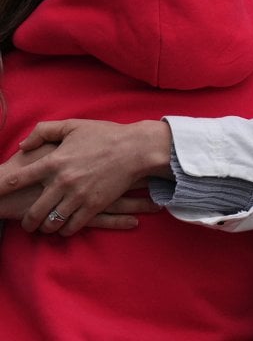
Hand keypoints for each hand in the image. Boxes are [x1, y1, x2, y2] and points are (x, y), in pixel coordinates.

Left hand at [1, 147, 156, 231]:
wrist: (135, 149)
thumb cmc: (105, 135)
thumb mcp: (73, 125)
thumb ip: (44, 132)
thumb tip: (23, 146)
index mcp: (54, 161)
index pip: (18, 180)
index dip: (1, 189)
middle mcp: (63, 181)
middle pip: (34, 210)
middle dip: (26, 221)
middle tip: (25, 223)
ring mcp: (78, 195)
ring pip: (51, 222)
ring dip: (45, 228)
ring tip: (43, 228)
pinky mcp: (94, 205)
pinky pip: (72, 226)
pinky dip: (65, 230)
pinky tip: (64, 228)